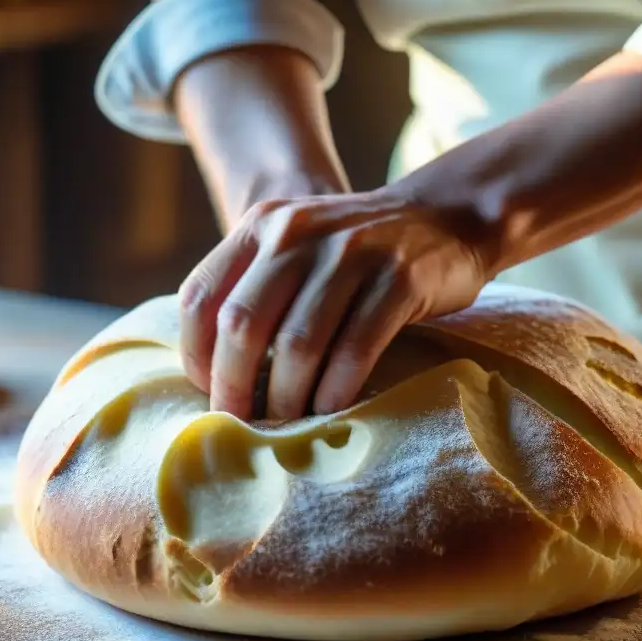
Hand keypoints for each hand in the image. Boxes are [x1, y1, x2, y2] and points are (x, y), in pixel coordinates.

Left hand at [178, 189, 489, 420]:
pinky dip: (336, 389)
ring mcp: (351, 254)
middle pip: (243, 325)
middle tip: (240, 423)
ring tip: (287, 423)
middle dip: (235, 387)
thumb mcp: (297, 244)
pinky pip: (354, 349)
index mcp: (262, 225)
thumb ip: (254, 285)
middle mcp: (298, 233)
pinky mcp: (399, 280)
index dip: (197, 355)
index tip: (212, 391)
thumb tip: (214, 370)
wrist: (444, 217)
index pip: (200, 297)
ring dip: (287, 397)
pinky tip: (330, 409)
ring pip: (298, 344)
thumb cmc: (357, 251)